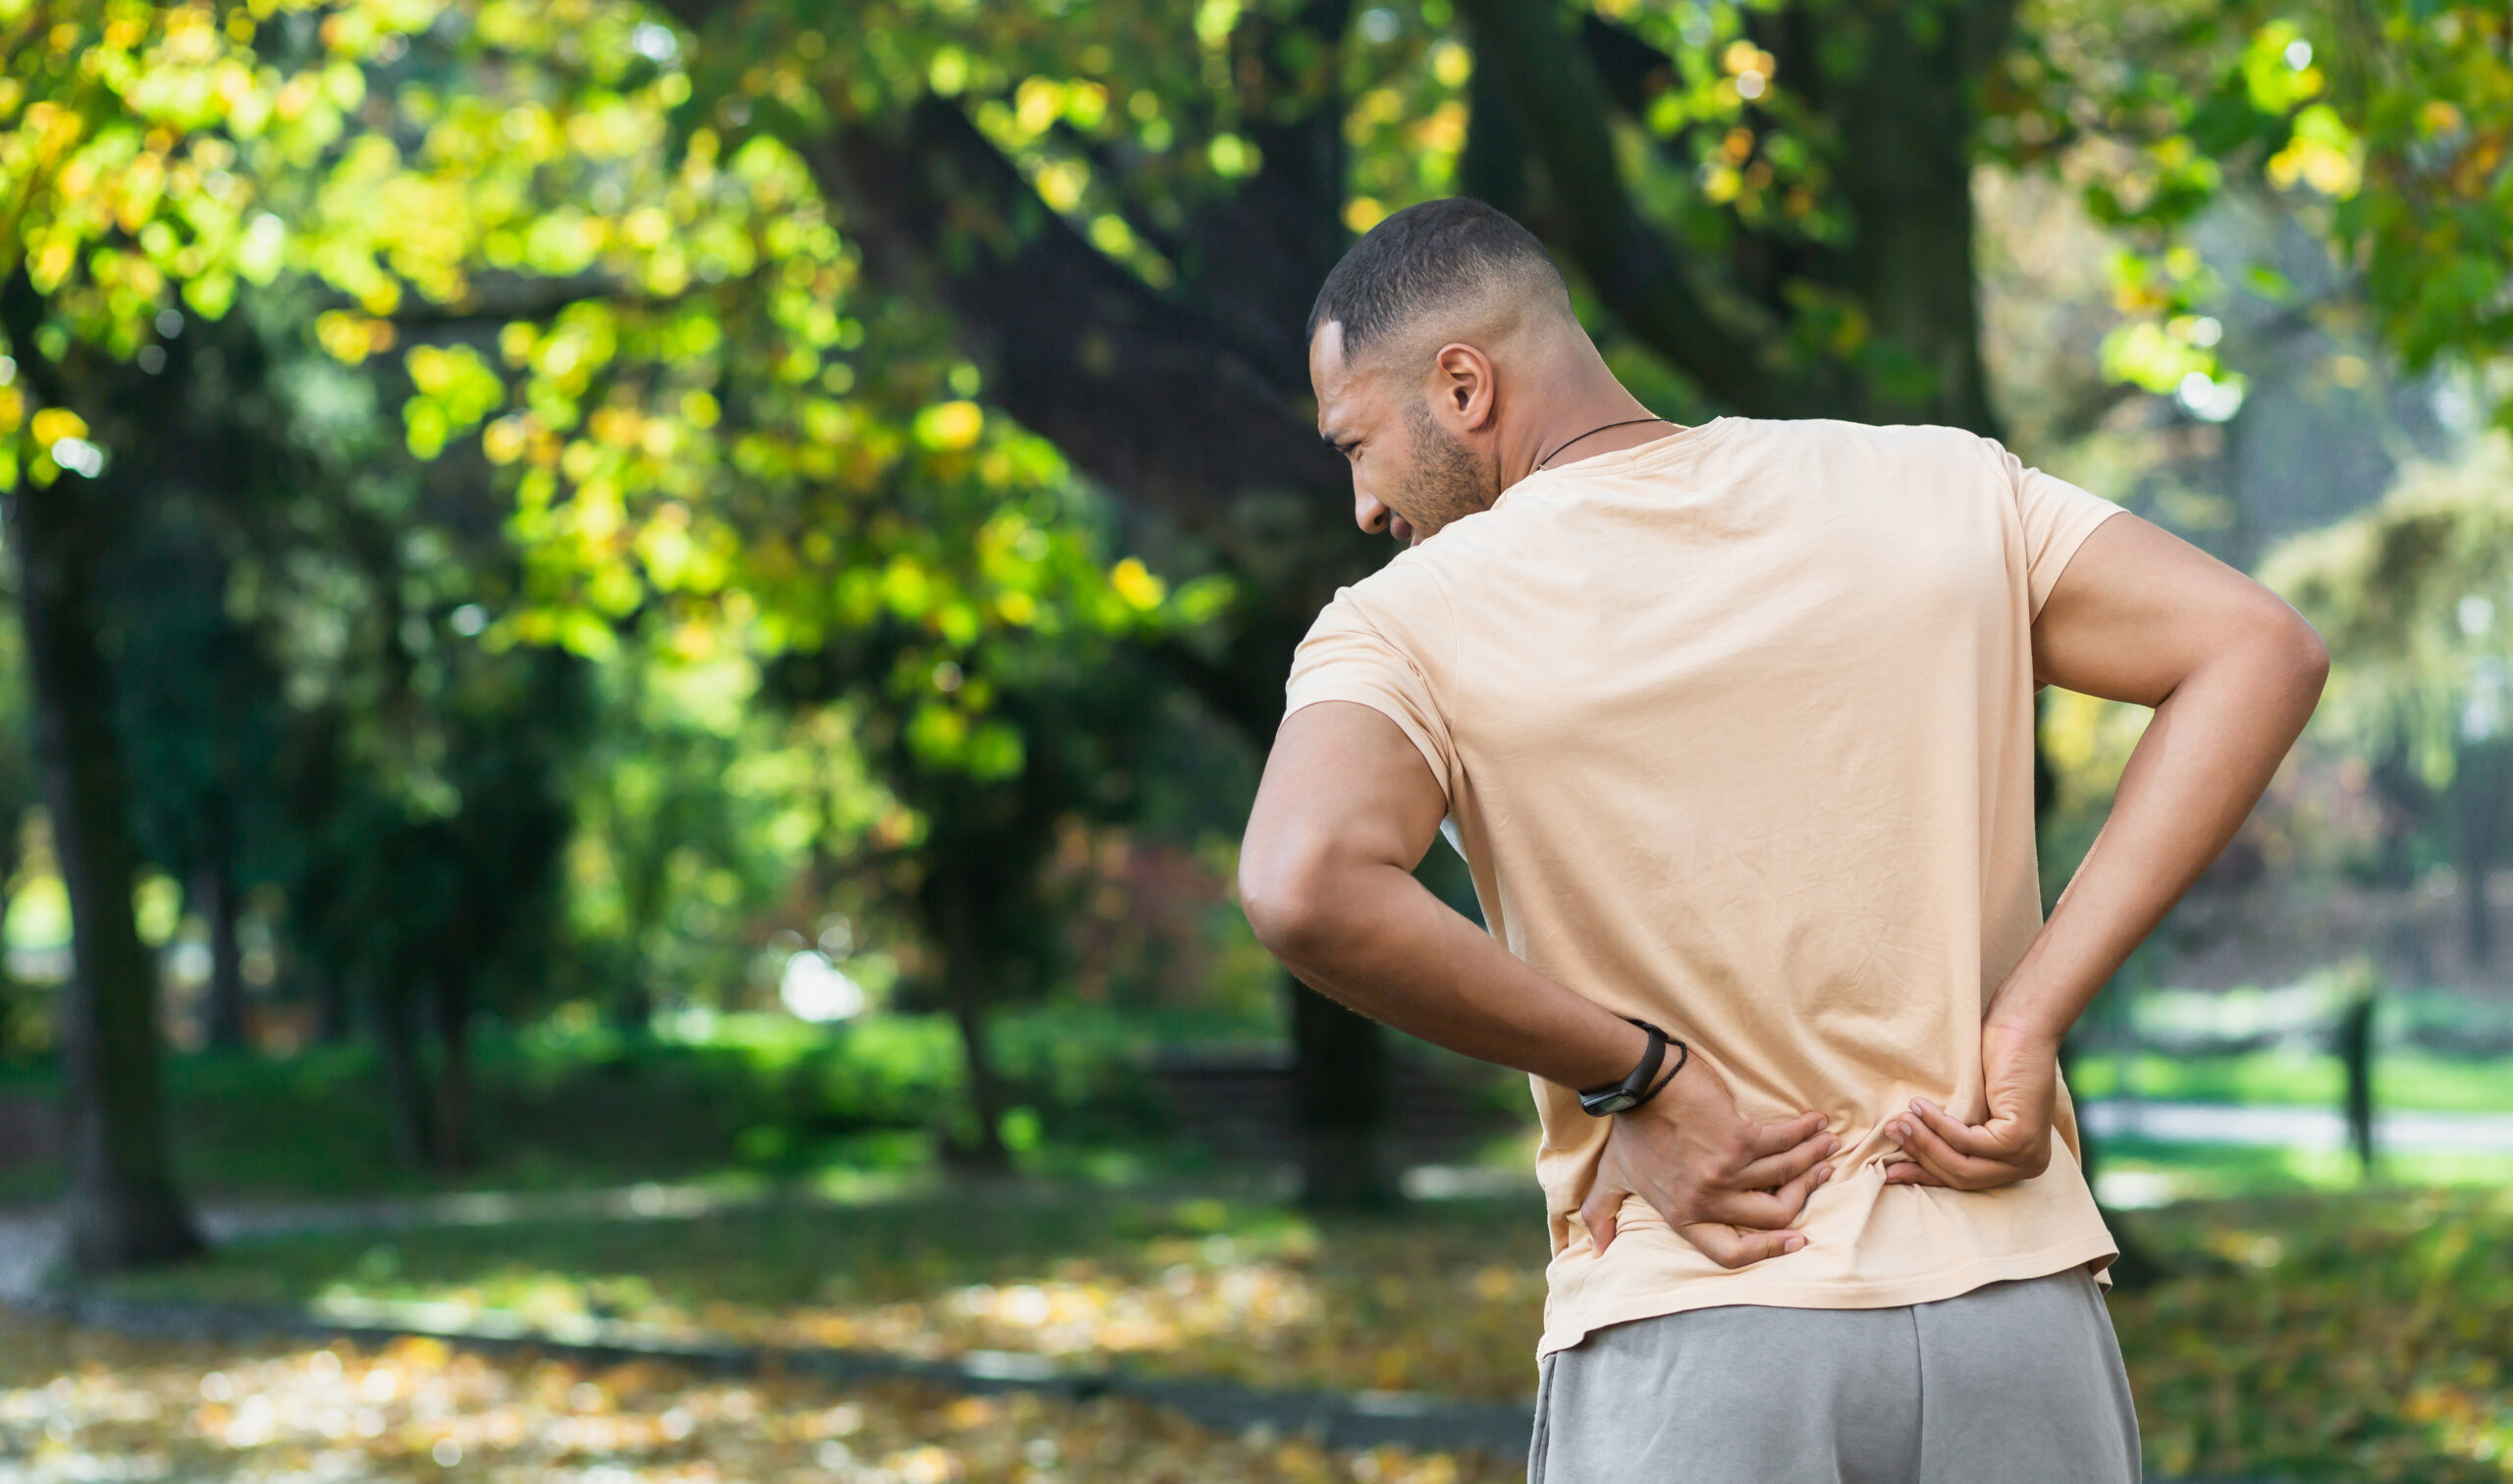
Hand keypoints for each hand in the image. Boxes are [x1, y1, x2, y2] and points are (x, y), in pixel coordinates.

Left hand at [1578, 1055, 1837, 1267]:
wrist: (1638, 1083)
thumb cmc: (1630, 1127)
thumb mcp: (1613, 1174)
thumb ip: (1602, 1212)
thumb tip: (1596, 1249)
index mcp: (1683, 1216)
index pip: (1730, 1252)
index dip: (1768, 1250)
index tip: (1798, 1240)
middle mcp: (1707, 1201)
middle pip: (1773, 1215)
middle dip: (1802, 1195)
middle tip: (1818, 1175)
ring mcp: (1725, 1172)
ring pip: (1785, 1176)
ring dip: (1812, 1159)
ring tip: (1827, 1144)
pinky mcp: (1738, 1141)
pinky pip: (1784, 1143)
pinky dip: (1805, 1133)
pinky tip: (1816, 1123)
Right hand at [1884, 1021, 2058, 1188]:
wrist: (2020, 1028)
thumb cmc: (1992, 1062)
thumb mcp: (1970, 1110)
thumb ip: (1951, 1135)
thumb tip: (1904, 1153)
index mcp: (2016, 1164)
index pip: (1963, 1178)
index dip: (1924, 1173)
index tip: (1890, 1170)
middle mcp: (2027, 1166)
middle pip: (1961, 1177)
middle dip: (1920, 1155)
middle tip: (1891, 1131)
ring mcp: (2027, 1156)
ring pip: (1962, 1166)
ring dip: (1925, 1142)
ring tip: (1899, 1120)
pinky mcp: (2020, 1139)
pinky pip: (1967, 1142)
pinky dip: (1939, 1126)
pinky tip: (1920, 1106)